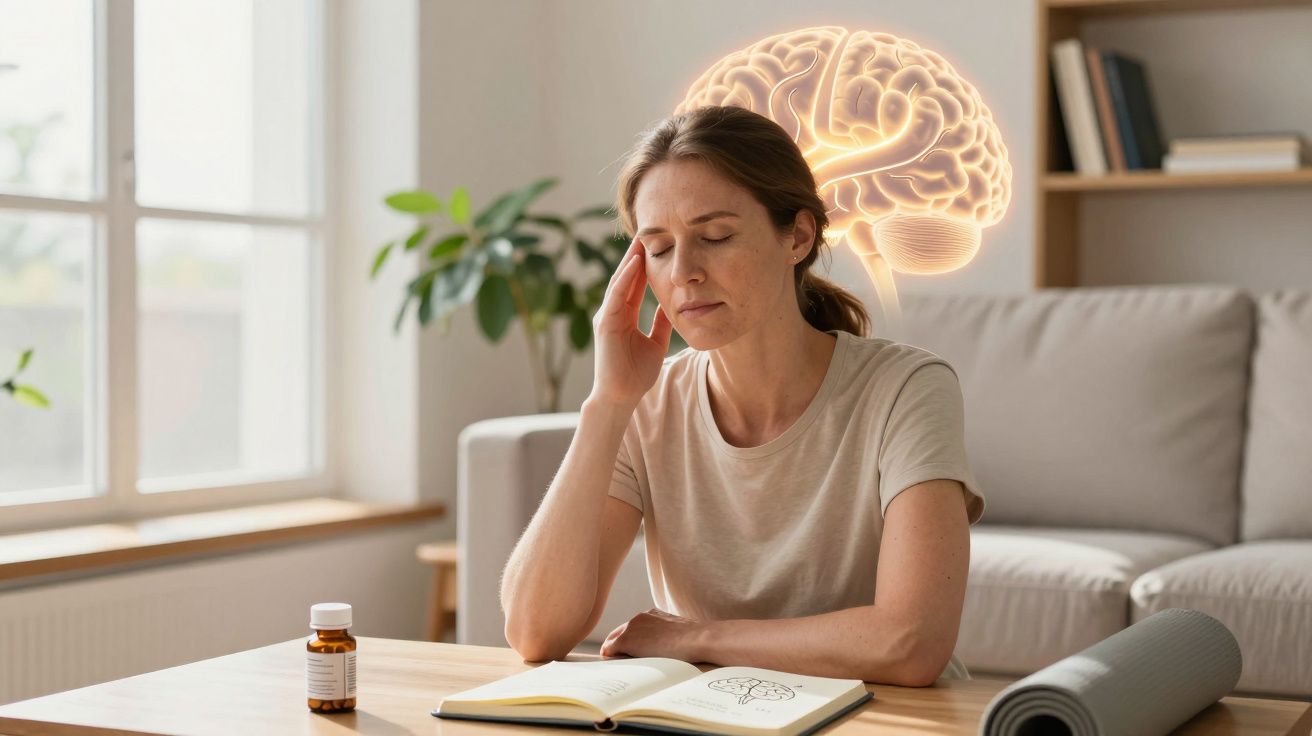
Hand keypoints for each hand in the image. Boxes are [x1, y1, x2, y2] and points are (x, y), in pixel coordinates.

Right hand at [588, 237, 674, 409]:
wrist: (622, 397)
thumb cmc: (636, 374)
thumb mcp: (656, 342)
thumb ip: (660, 324)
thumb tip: (673, 306)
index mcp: (624, 315)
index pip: (635, 283)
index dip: (646, 263)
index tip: (659, 244)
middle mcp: (613, 311)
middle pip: (626, 276)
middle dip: (637, 254)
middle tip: (649, 230)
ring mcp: (607, 316)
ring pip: (620, 281)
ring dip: (631, 259)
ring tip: (642, 238)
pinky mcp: (606, 323)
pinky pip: (616, 295)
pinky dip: (626, 278)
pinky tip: (636, 263)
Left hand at [599, 608, 705, 661]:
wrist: (697, 638)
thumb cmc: (696, 640)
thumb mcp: (679, 635)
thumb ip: (668, 638)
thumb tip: (670, 651)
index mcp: (652, 615)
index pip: (632, 628)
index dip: (628, 641)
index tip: (626, 652)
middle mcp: (639, 618)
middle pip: (619, 633)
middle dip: (617, 646)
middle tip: (614, 660)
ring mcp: (632, 627)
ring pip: (614, 641)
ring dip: (614, 652)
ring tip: (614, 665)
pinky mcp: (627, 639)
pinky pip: (610, 649)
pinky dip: (609, 657)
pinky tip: (611, 666)